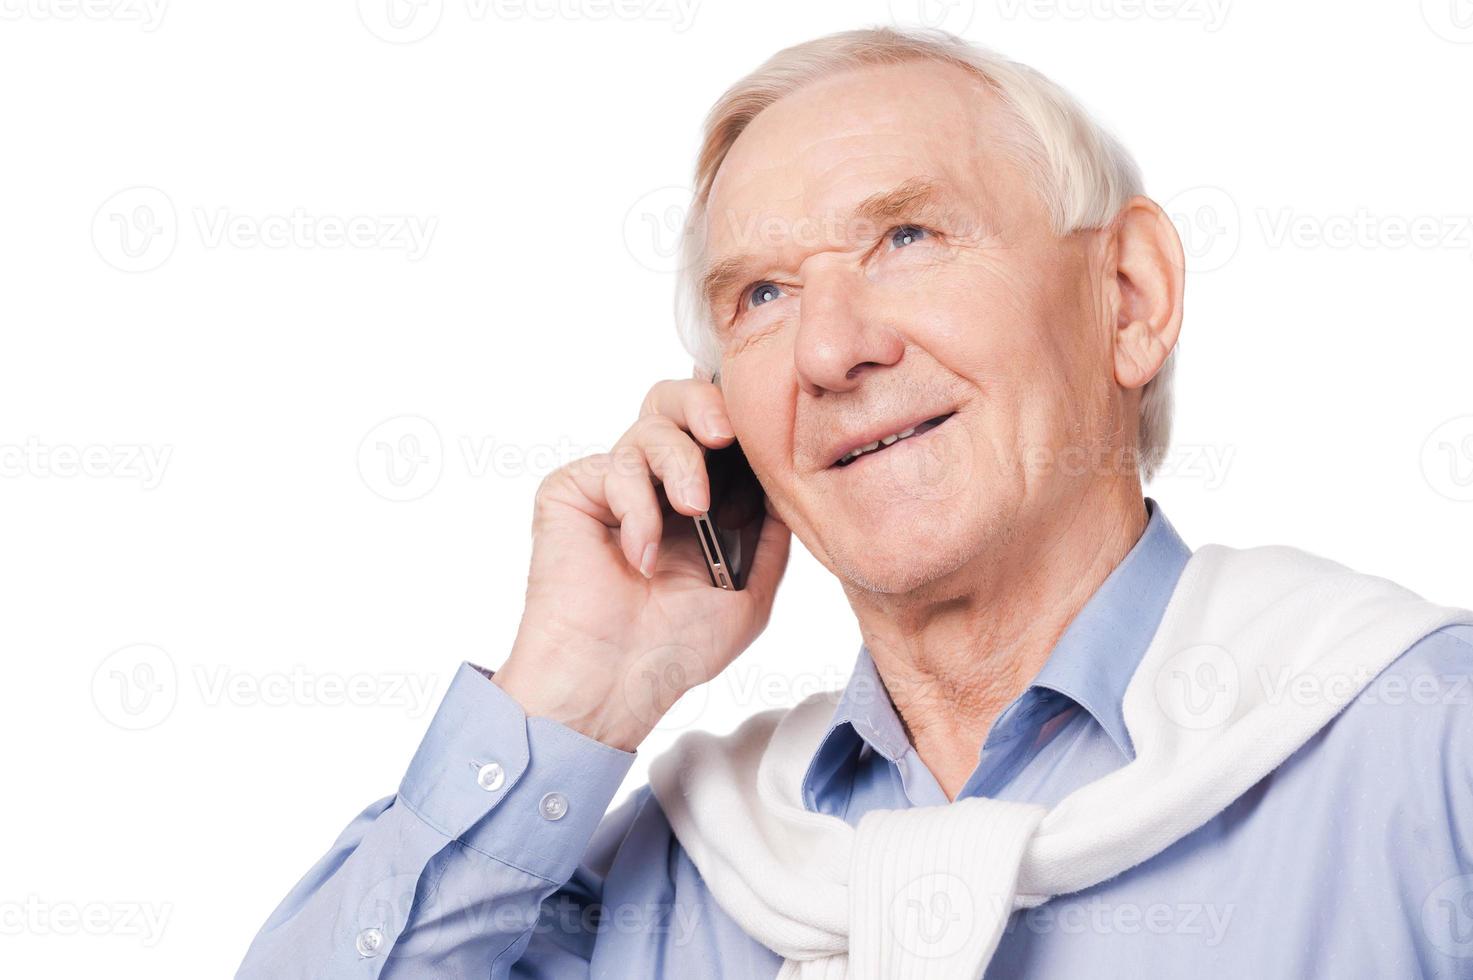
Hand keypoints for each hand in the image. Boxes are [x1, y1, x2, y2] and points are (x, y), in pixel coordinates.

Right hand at [492, 377, 791, 750]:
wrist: (617, 682)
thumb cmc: (676, 647)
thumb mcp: (751, 589)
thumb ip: (772, 533)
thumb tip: (788, 481)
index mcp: (696, 499)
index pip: (713, 430)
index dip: (734, 414)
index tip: (760, 419)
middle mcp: (653, 484)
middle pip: (672, 401)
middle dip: (702, 404)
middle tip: (724, 434)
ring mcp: (611, 486)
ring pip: (648, 428)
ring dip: (679, 464)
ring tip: (692, 511)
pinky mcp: (571, 493)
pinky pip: (613, 467)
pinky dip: (637, 509)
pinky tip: (640, 558)